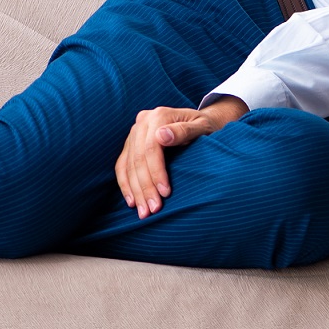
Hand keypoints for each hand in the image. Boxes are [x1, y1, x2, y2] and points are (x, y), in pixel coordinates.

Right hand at [114, 96, 248, 217]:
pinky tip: (131, 201)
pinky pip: (122, 165)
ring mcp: (135, 132)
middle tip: (153, 210)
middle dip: (145, 187)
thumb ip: (184, 131)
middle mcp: (143, 121)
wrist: (201, 121)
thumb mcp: (202, 126)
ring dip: (134, 191)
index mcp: (159, 116)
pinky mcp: (131, 143)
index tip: (165, 193)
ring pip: (128, 165)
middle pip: (138, 159)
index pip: (151, 148)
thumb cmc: (206, 126)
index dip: (156, 172)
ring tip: (143, 212)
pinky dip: (125, 184)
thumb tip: (161, 136)